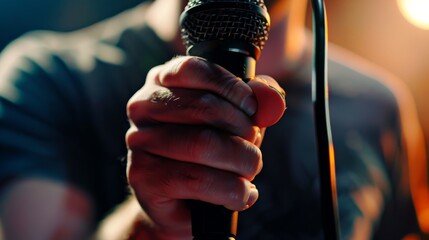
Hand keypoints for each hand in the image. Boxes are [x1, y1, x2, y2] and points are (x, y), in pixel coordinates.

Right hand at [125, 56, 284, 238]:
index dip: (230, 87)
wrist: (183, 202)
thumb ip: (255, 102)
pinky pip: (198, 180)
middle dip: (242, 129)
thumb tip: (270, 95)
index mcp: (162, 81)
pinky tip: (241, 194)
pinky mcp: (143, 176)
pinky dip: (232, 190)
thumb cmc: (210, 153)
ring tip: (249, 171)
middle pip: (204, 107)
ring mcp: (139, 141)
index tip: (252, 108)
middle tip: (254, 146)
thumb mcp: (235, 121)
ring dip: (242, 162)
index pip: (194, 69)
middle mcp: (143, 106)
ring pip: (203, 144)